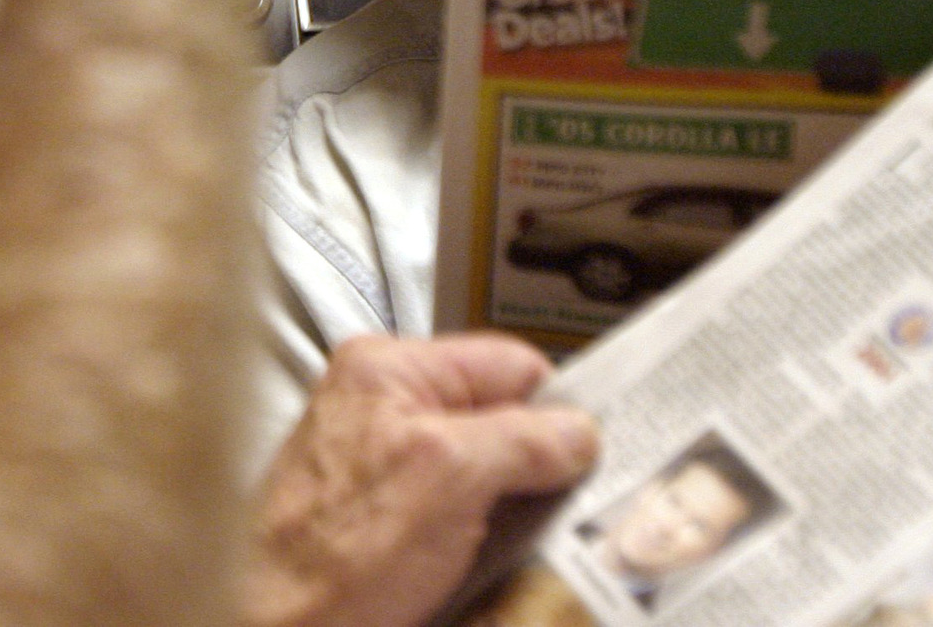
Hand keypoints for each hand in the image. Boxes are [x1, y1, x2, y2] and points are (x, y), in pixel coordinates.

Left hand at [245, 335, 600, 626]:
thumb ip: (521, 440)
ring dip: (519, 514)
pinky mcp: (390, 525)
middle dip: (539, 466)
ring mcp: (386, 469)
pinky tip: (500, 569)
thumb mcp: (449, 476)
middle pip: (499, 421)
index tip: (600, 449)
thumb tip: (579, 432)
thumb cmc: (333, 553)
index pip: (506, 363)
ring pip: (487, 477)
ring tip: (536, 546)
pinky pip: (465, 521)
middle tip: (576, 508)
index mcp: (390, 370)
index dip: (557, 405)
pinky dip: (490, 544)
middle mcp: (384, 410)